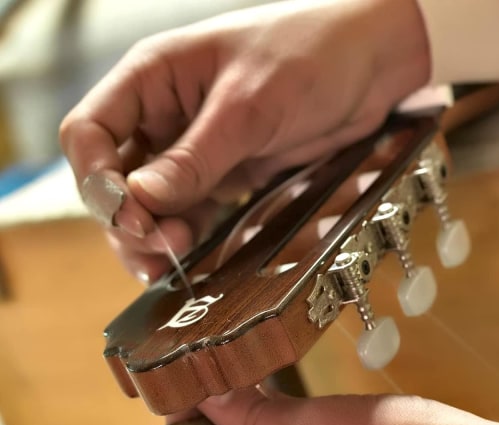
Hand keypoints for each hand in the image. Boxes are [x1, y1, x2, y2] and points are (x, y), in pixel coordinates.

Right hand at [59, 0, 429, 280]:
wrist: (370, 65)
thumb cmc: (312, 53)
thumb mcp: (249, 106)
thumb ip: (194, 157)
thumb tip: (141, 201)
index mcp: (153, 79)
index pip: (89, 133)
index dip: (97, 179)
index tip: (130, 213)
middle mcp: (166, 117)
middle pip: (114, 178)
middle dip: (126, 217)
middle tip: (159, 244)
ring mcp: (194, 150)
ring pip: (149, 204)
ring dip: (153, 236)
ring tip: (173, 257)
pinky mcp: (225, 176)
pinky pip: (190, 212)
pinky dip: (185, 237)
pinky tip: (187, 257)